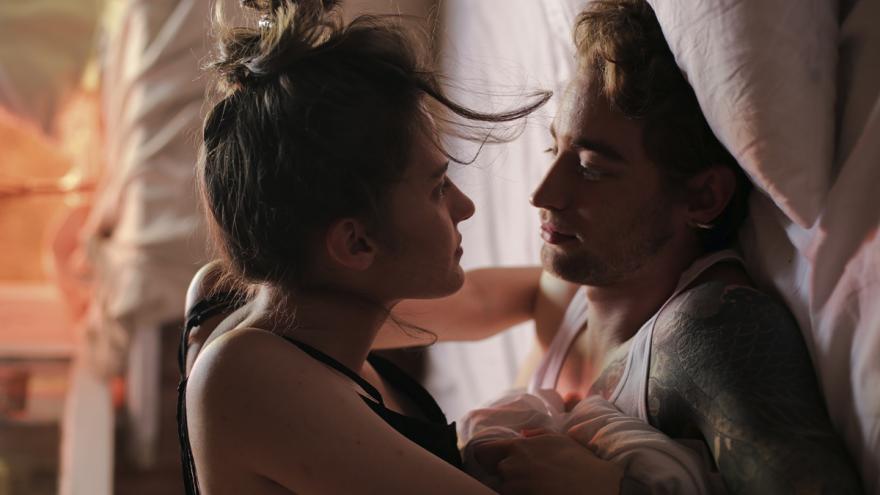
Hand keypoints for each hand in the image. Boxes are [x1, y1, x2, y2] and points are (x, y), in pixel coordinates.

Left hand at [472, 430, 622, 494]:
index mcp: (518, 447)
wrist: (596, 486)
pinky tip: (540, 492)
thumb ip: (536, 433)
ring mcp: (517, 487)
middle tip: (530, 476)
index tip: (493, 461)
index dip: (488, 456)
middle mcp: (512, 467)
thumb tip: (522, 435)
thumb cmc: (579, 461)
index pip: (484, 452)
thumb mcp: (559, 439)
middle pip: (500, 471)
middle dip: (510, 473)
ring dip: (517, 488)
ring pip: (507, 488)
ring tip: (538, 486)